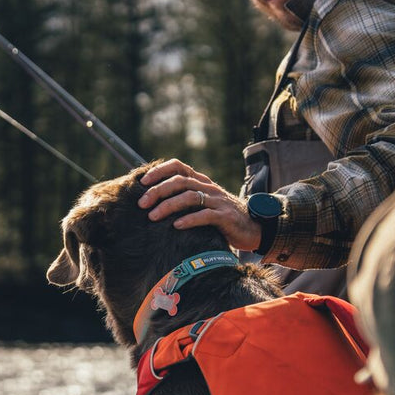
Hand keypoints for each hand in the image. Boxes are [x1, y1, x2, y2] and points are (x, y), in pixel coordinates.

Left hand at [139, 160, 262, 252]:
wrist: (253, 228)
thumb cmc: (221, 217)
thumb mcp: (203, 203)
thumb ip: (185, 198)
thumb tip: (154, 200)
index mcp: (201, 181)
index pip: (178, 166)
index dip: (159, 171)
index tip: (142, 182)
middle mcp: (208, 187)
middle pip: (180, 181)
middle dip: (158, 191)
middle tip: (142, 204)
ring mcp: (217, 201)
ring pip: (190, 197)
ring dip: (168, 206)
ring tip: (153, 216)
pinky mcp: (225, 217)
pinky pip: (205, 215)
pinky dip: (189, 220)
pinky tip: (176, 226)